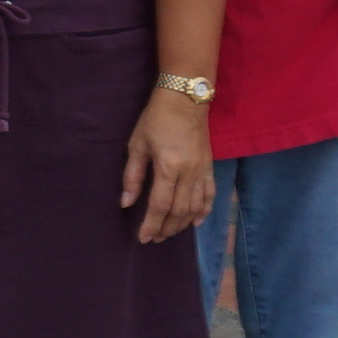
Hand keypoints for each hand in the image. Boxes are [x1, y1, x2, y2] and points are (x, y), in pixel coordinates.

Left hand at [124, 85, 215, 238]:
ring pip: (195, 207)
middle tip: (154, 238)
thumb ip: (132, 176)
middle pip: (179, 211)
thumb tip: (126, 203)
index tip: (143, 238)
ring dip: (182, 224)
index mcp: (169, 167)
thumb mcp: (137, 145)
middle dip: (166, 228)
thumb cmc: (156, 119)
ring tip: (169, 233)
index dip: (151, 224)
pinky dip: (204, 211)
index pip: (160, 205)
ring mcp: (202, 171)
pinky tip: (196, 222)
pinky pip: (210, 194)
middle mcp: (189, 173)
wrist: (186, 99)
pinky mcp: (210, 166)